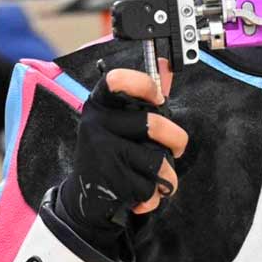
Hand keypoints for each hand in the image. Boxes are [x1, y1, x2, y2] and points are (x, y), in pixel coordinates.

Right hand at [59, 58, 188, 240]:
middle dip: (175, 141)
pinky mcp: (108, 181)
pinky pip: (150, 186)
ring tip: (154, 176)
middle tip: (174, 148)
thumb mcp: (126, 120)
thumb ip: (148, 95)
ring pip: (157, 160)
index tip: (159, 96)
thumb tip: (166, 63)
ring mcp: (100, 152)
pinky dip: (154, 195)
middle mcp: (96, 124)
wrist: (85, 197)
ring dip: (167, 175)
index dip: (144, 85)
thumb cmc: (113, 151)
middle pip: (154, 124)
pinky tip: (139, 193)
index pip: (118, 80)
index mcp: (101, 104)